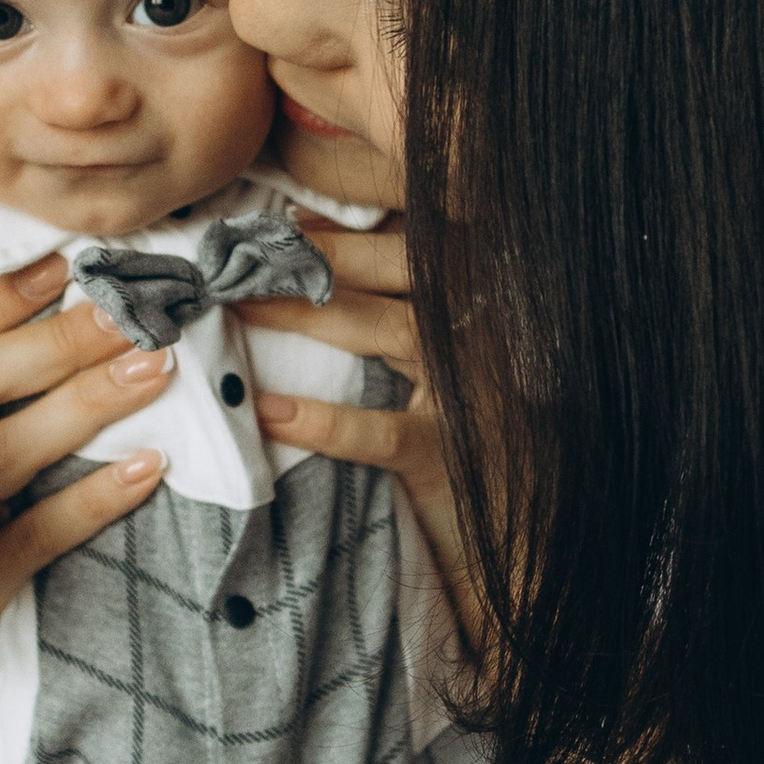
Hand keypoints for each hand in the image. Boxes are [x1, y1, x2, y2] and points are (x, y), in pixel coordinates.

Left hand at [239, 219, 477, 640]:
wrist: (523, 545)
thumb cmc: (473, 445)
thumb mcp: (448, 367)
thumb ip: (400, 307)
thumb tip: (305, 241)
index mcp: (487, 307)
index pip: (426, 240)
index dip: (358, 221)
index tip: (287, 217)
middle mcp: (489, 338)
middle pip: (408, 267)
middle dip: (323, 254)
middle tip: (244, 252)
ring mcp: (477, 397)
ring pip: (394, 331)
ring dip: (311, 312)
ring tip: (239, 305)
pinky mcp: (455, 460)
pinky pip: (384, 434)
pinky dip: (324, 421)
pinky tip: (268, 412)